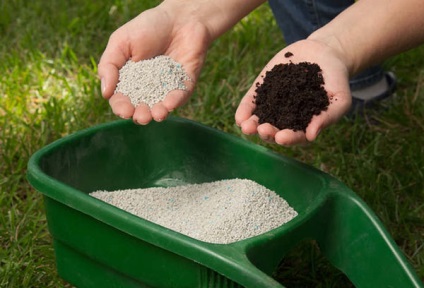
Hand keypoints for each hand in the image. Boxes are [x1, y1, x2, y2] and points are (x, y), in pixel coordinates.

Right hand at [98, 3, 210, 123]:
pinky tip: (169, 104)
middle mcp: (148, 88)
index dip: (121, 107)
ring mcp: (167, 88)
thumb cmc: (148, 27)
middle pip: (141, 108)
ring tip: (155, 115)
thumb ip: (109, 65)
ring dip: (157, 114)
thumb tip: (105, 93)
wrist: (179, 17)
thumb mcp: (121, 42)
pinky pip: (180, 96)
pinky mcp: (185, 84)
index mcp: (129, 80)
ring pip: (161, 108)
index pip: (122, 99)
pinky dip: (175, 101)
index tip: (124, 109)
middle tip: (141, 116)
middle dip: (140, 115)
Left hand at [235, 39, 350, 145]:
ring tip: (246, 127)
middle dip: (267, 132)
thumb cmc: (335, 81)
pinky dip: (245, 111)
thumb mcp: (339, 99)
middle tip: (263, 130)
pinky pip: (251, 103)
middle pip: (274, 131)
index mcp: (304, 126)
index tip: (282, 138)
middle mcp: (286, 119)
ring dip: (252, 126)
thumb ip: (327, 117)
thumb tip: (312, 136)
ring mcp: (272, 105)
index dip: (288, 138)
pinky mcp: (262, 91)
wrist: (324, 53)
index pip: (295, 136)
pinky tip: (240, 117)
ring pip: (259, 120)